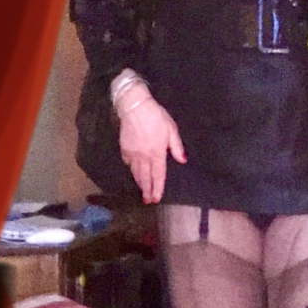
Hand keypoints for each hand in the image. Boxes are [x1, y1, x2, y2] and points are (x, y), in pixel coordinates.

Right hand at [117, 84, 185, 203]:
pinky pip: (128, 163)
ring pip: (136, 172)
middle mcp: (144, 157)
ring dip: (139, 183)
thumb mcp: (171, 129)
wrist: (135, 107)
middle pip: (145, 178)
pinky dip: (131, 169)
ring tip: (142, 191)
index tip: (156, 199)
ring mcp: (132, 153)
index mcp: (157, 153)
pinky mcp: (124, 148)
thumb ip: (177, 147)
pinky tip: (133, 172)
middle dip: (147, 190)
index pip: (158, 175)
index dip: (158, 188)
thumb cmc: (156, 116)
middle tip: (148, 201)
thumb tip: (183, 160)